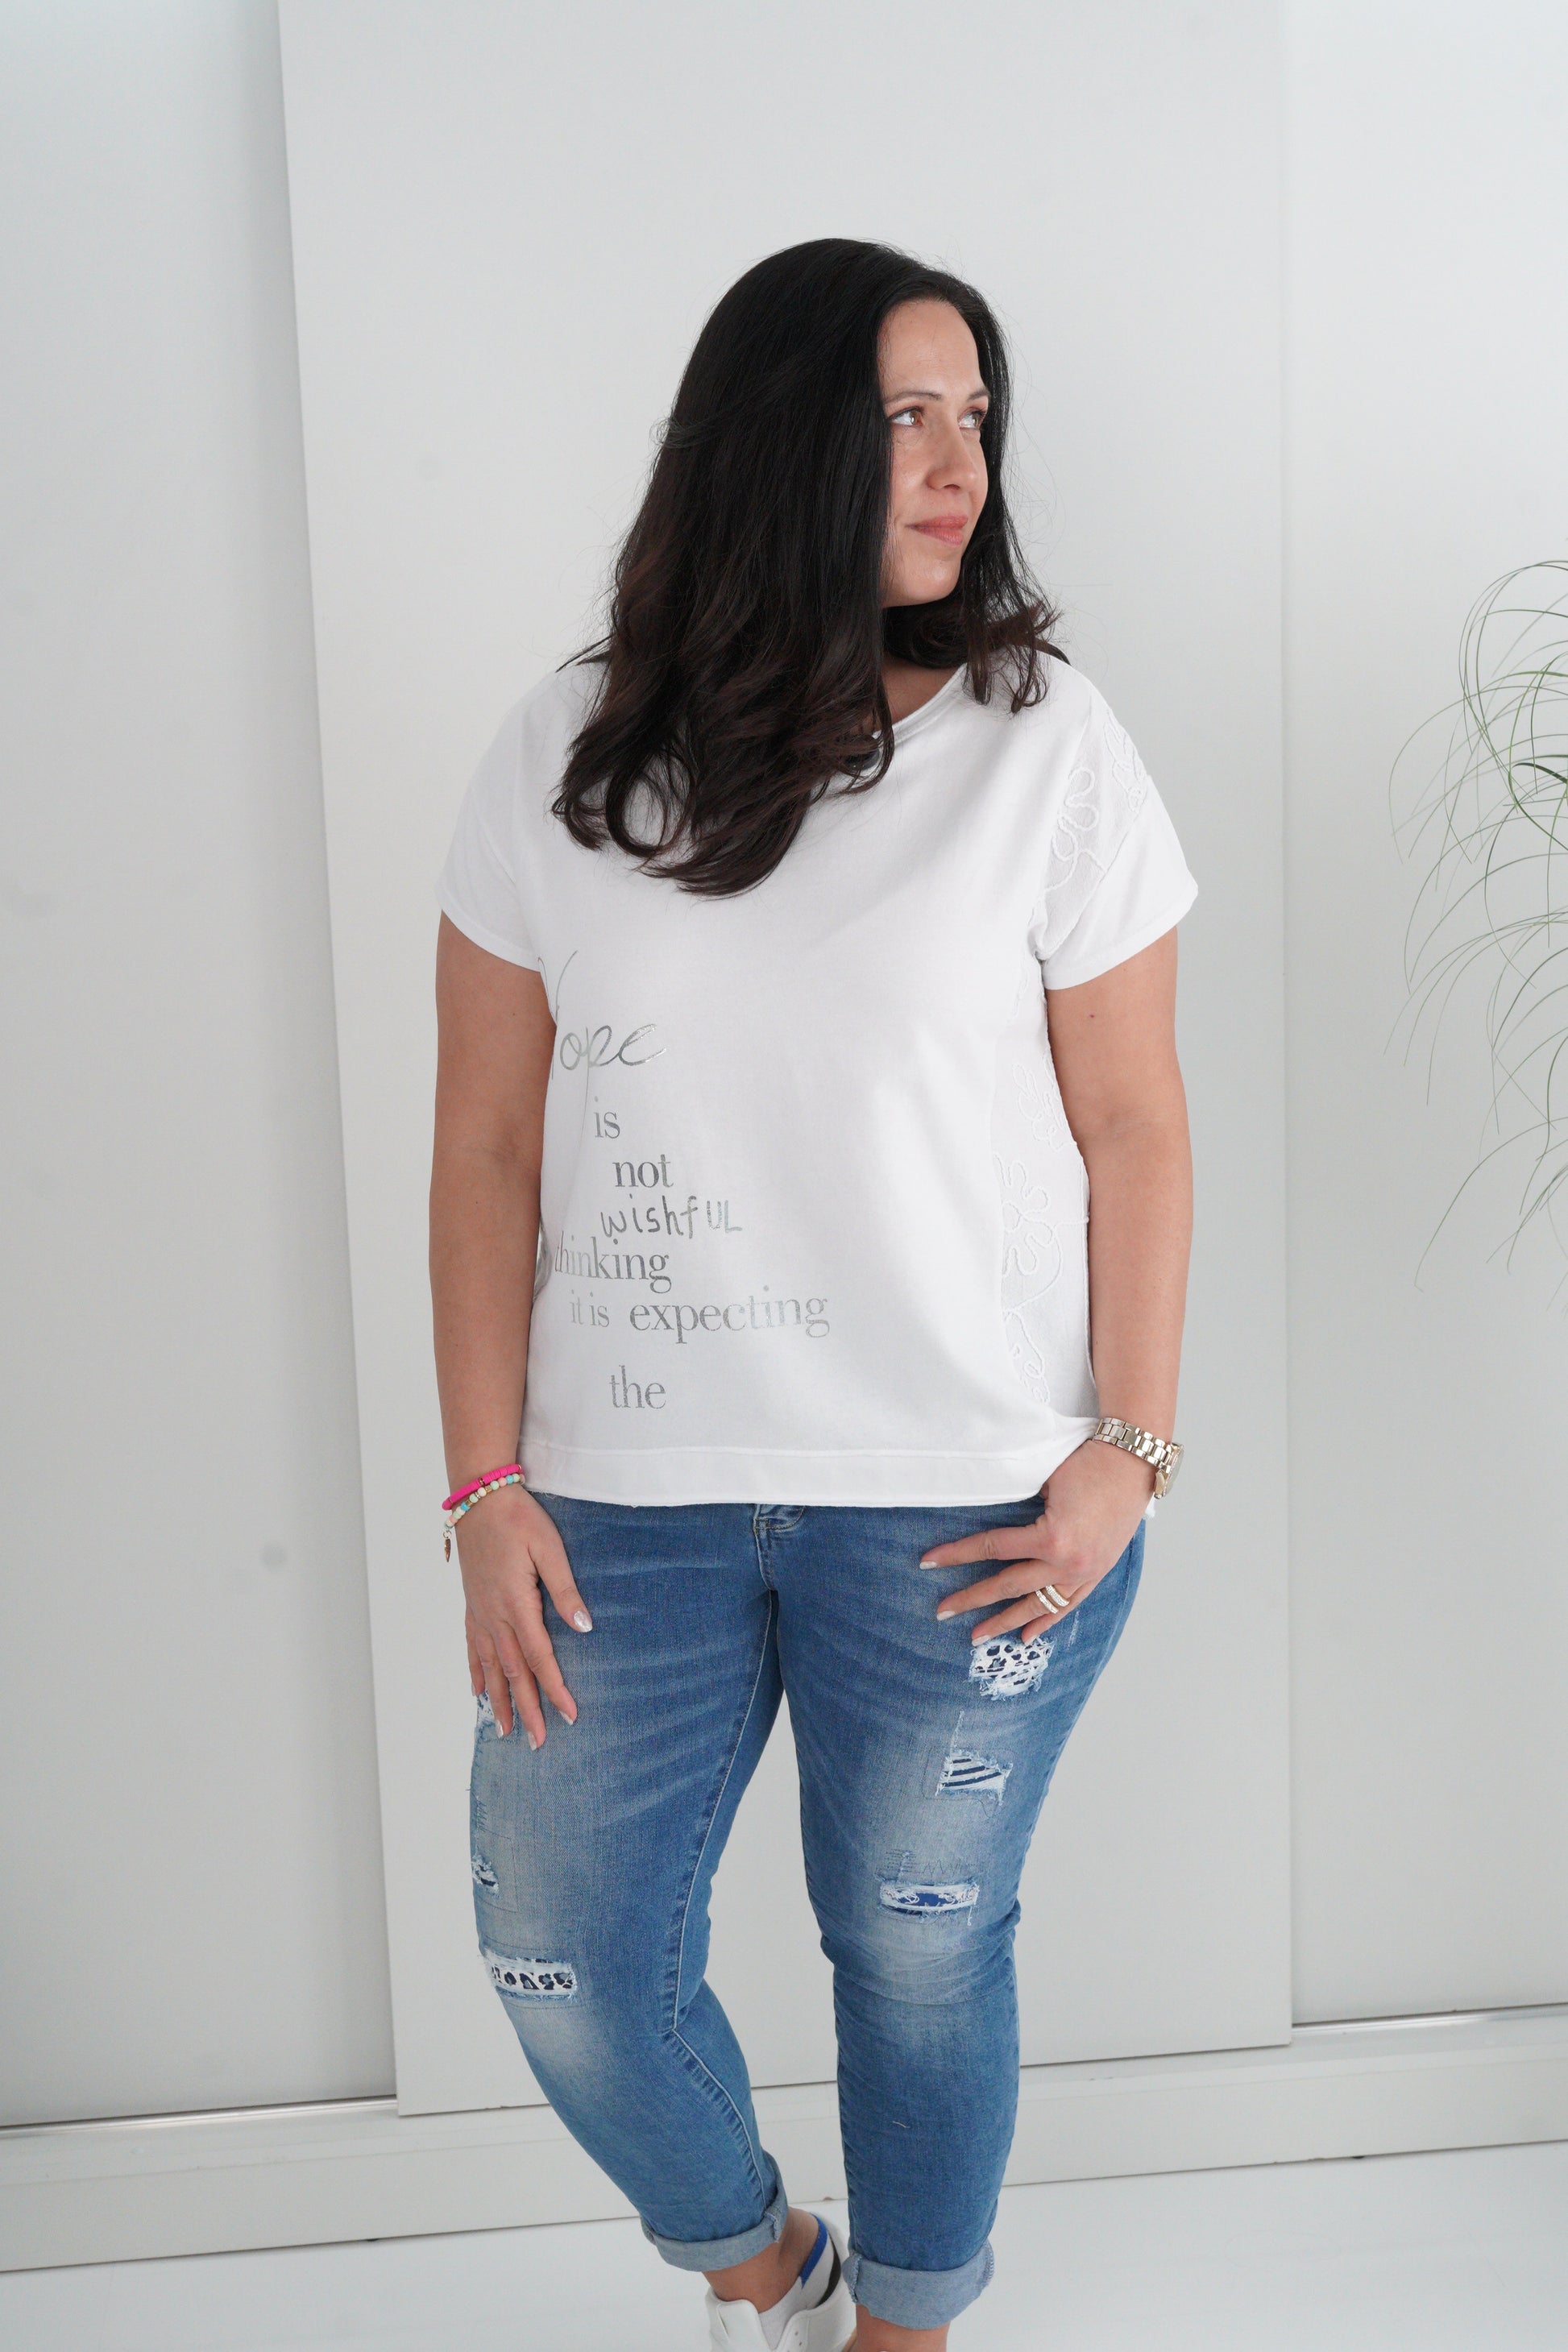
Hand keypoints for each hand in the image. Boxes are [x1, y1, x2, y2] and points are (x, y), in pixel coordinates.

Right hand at [456, 1487, 592, 1746]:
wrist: (479, 1496)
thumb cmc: (518, 1518)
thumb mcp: (550, 1548)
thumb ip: (565, 1590)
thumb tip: (584, 1627)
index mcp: (517, 1603)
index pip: (540, 1658)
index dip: (555, 1690)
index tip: (569, 1717)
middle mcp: (494, 1615)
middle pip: (513, 1672)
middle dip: (527, 1709)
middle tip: (538, 1744)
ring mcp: (479, 1611)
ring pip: (490, 1667)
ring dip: (499, 1700)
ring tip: (506, 1732)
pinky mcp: (472, 1604)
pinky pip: (472, 1647)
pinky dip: (477, 1672)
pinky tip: (478, 1691)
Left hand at [920, 1438, 1153, 1644]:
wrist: (1134, 1462)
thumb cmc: (1088, 1462)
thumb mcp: (1044, 1479)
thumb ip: (1018, 1505)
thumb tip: (988, 1522)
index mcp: (1052, 1537)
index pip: (992, 1548)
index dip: (957, 1554)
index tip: (928, 1562)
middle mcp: (1067, 1563)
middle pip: (1008, 1585)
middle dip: (971, 1599)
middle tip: (942, 1612)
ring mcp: (1084, 1573)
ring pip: (1036, 1604)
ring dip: (1004, 1621)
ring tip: (976, 1636)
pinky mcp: (1096, 1574)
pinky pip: (1066, 1605)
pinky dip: (1045, 1621)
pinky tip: (1025, 1636)